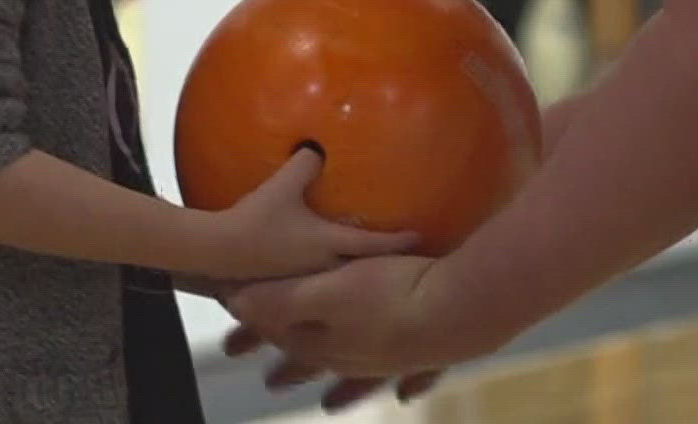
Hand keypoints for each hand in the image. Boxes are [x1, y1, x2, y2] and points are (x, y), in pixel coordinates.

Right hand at [207, 147, 418, 280]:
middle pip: (360, 265)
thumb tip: (318, 147)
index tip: (419, 238)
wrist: (217, 252)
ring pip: (337, 272)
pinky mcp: (285, 280)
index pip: (373, 244)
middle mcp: (322, 266)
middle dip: (378, 260)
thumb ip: (305, 164)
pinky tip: (315, 255)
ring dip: (351, 265)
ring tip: (358, 254)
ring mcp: (303, 276)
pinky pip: (315, 273)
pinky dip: (325, 265)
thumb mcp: (283, 185)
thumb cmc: (255, 220)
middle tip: (396, 251)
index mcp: (328, 244)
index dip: (397, 241)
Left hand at [225, 254, 504, 380]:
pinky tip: (405, 396)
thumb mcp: (325, 292)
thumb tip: (238, 307)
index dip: (258, 326)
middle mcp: (354, 357)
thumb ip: (282, 302)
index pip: (282, 336)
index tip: (239, 318)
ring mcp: (391, 360)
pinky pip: (413, 376)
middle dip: (290, 367)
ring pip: (357, 378)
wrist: (459, 313)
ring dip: (342, 391)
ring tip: (329, 406)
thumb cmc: (392, 294)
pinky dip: (406, 387)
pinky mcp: (427, 354)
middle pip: (313, 361)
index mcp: (324, 340)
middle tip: (270, 382)